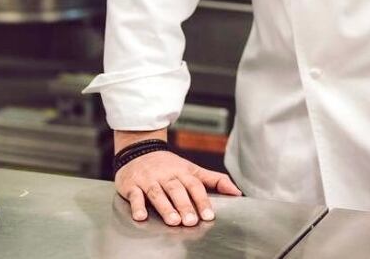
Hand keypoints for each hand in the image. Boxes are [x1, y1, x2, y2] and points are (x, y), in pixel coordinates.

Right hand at [115, 149, 241, 225]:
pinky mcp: (132, 184)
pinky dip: (137, 205)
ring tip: (173, 221)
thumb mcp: (192, 169)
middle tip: (191, 221)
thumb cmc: (168, 165)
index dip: (202, 201)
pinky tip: (141, 216)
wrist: (139, 149)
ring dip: (165, 207)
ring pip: (157, 193)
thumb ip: (214, 180)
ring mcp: (149, 179)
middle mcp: (166, 174)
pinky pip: (135, 195)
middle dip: (184, 205)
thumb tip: (237, 192)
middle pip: (176, 190)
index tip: (208, 216)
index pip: (195, 185)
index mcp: (182, 171)